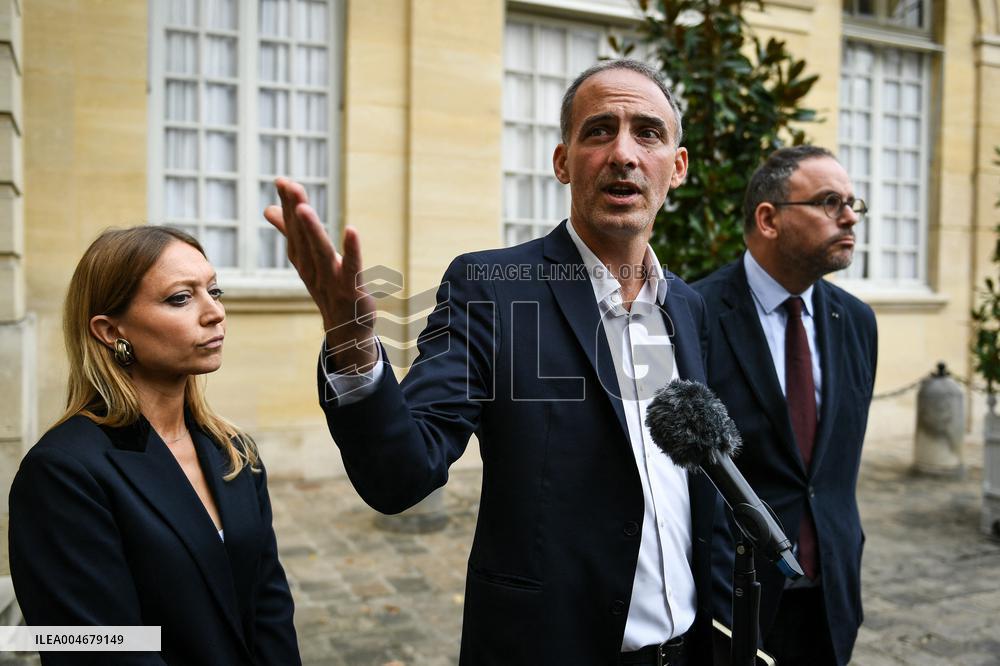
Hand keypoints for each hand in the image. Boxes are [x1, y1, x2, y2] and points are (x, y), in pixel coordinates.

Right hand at [264, 178, 377, 372]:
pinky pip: (352, 268)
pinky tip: (351, 230)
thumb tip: (268, 209)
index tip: (282, 180)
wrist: (347, 330)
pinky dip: (351, 251)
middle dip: (295, 211)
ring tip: (304, 207)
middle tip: (288, 184)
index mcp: (303, 261)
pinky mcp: (352, 290)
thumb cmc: (327, 289)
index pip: (294, 230)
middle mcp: (313, 270)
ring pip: (320, 253)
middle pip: (303, 238)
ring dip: (312, 230)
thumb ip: (290, 233)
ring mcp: (332, 282)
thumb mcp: (307, 260)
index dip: (288, 205)